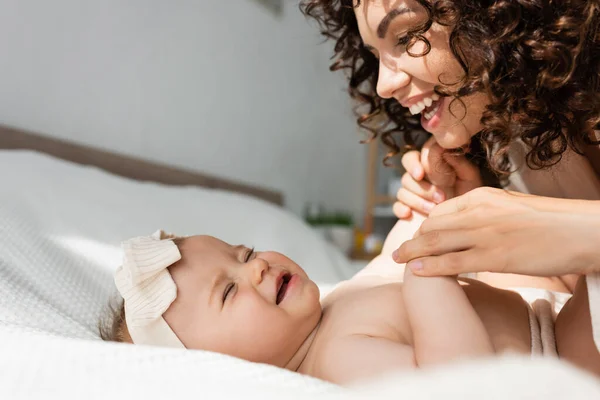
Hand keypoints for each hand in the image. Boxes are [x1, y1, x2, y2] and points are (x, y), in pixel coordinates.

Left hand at [393, 187, 599, 276]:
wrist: (580, 230)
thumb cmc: (549, 222)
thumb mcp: (510, 207)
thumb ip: (485, 214)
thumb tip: (466, 229)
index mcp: (481, 196)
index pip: (440, 211)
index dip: (425, 227)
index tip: (418, 238)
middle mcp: (477, 211)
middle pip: (432, 226)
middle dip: (412, 241)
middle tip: (398, 252)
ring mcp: (484, 233)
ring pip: (435, 243)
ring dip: (412, 254)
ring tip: (398, 261)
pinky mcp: (493, 256)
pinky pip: (452, 262)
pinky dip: (430, 267)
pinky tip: (417, 272)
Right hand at [394, 137, 482, 218]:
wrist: (464, 226)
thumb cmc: (468, 199)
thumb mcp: (470, 179)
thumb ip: (459, 163)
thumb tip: (444, 149)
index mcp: (432, 166)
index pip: (416, 155)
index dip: (417, 163)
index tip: (424, 174)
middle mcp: (419, 177)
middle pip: (405, 174)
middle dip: (417, 183)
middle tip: (435, 195)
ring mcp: (411, 193)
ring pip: (402, 190)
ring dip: (417, 200)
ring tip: (433, 210)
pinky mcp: (406, 209)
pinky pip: (396, 206)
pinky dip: (401, 209)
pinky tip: (409, 214)